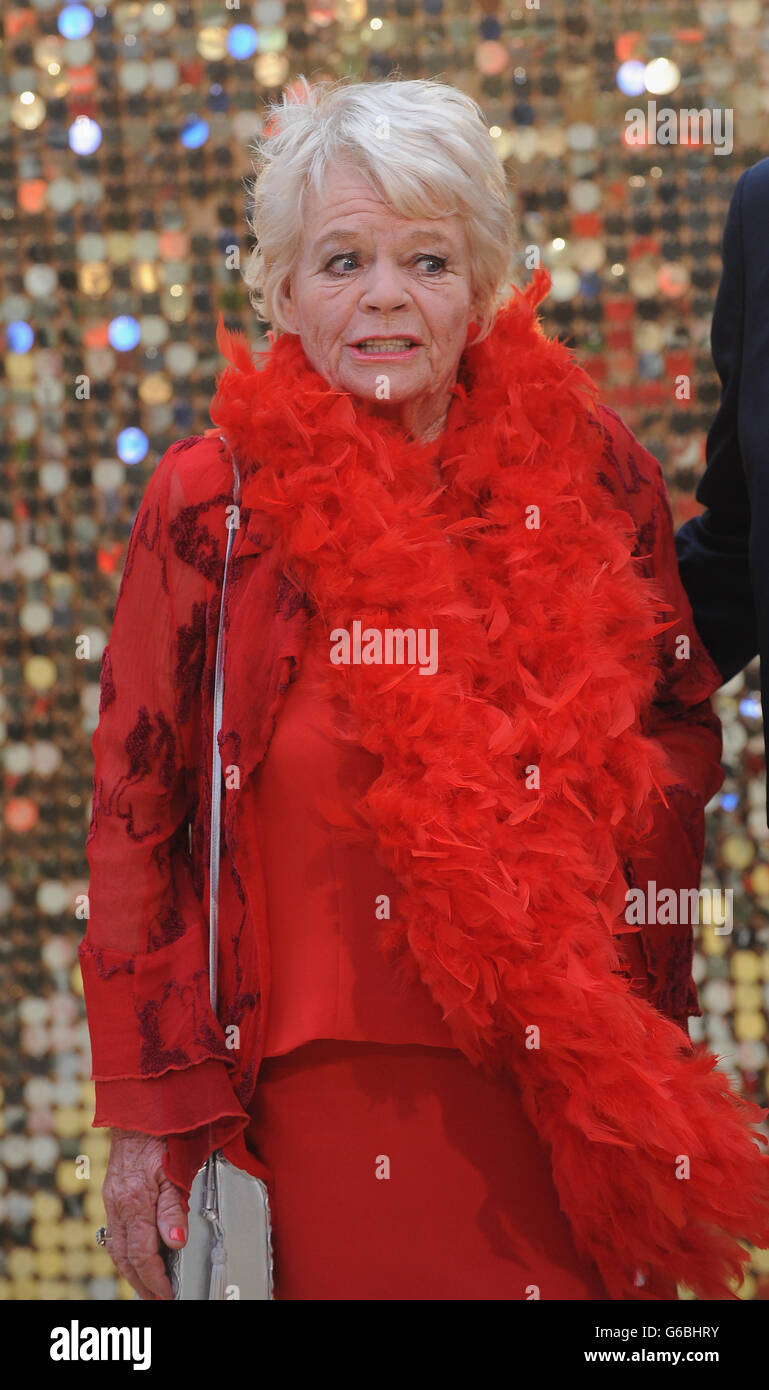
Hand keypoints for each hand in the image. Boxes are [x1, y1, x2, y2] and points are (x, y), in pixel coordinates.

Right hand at [102, 1128, 187, 1299]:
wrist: (139, 1110)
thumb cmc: (162, 1134)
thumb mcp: (175, 1169)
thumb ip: (174, 1207)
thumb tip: (175, 1241)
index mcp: (134, 1202)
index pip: (142, 1254)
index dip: (156, 1278)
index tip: (168, 1293)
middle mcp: (119, 1204)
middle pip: (125, 1257)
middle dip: (141, 1283)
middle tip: (157, 1299)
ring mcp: (113, 1200)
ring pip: (116, 1247)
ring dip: (131, 1271)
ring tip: (146, 1286)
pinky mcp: (113, 1194)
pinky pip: (114, 1232)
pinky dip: (124, 1251)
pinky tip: (133, 1255)